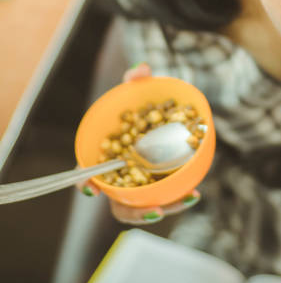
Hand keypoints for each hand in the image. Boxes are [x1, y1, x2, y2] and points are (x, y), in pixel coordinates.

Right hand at [78, 62, 200, 223]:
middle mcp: (118, 177)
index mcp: (104, 155)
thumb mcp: (136, 90)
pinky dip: (177, 199)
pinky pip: (163, 199)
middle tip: (154, 210)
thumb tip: (141, 69)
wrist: (158, 116)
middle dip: (134, 212)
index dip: (85, 183)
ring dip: (163, 209)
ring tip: (185, 199)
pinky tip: (194, 193)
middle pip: (118, 204)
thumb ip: (135, 79)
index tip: (93, 188)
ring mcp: (137, 187)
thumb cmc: (138, 106)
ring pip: (143, 208)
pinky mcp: (156, 188)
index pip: (87, 173)